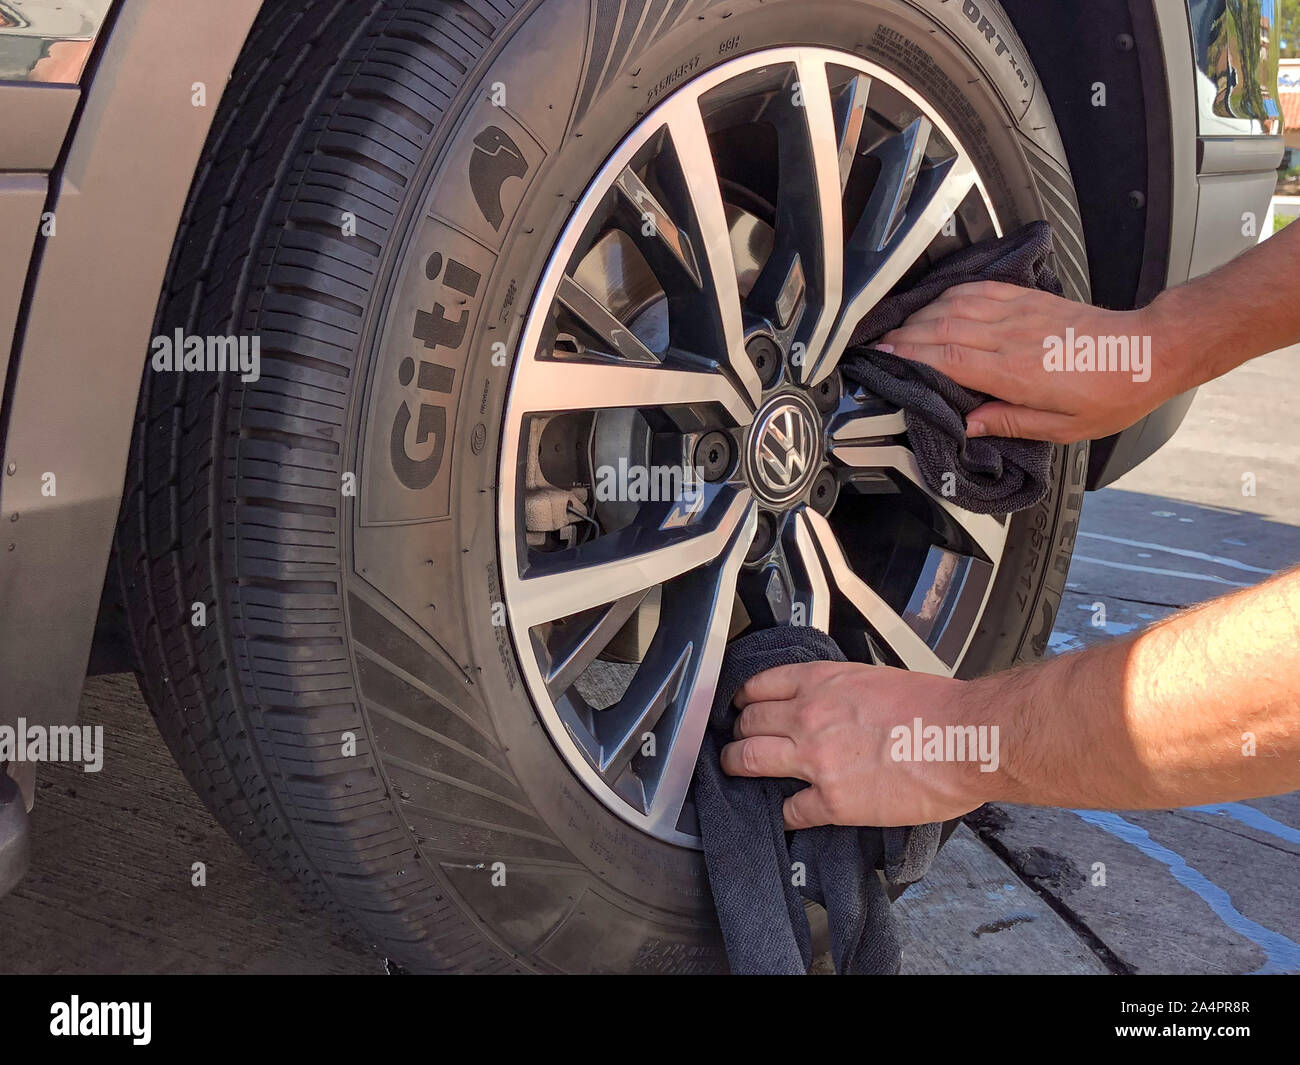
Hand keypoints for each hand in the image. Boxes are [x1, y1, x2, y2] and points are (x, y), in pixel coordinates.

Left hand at [720, 660, 993, 828]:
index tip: (741, 706)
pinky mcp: (832, 802)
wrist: (965, 737)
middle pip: (748, 723)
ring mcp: (815, 760)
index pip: (758, 686)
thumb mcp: (876, 677)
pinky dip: (784, 814)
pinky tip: (787, 814)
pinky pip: (789, 810)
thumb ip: (843, 690)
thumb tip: (833, 704)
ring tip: (737, 770)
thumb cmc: (936, 707)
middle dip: (737, 733)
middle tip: (737, 741)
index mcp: (822, 681)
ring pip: (748, 760)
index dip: (744, 699)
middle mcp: (809, 717)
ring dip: (738, 766)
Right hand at [876, 281, 1183, 442]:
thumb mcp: (1061, 428)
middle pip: (941, 327)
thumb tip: (968, 425)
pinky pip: (981, 290)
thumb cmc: (1110, 393)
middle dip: (905, 333)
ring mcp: (1021, 313)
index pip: (948, 357)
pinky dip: (953, 294)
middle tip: (879, 343)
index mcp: (1015, 372)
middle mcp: (1012, 337)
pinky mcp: (1031, 300)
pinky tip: (939, 303)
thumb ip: (1009, 423)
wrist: (1147, 352)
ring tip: (901, 326)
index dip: (910, 355)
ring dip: (923, 313)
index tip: (884, 356)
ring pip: (956, 305)